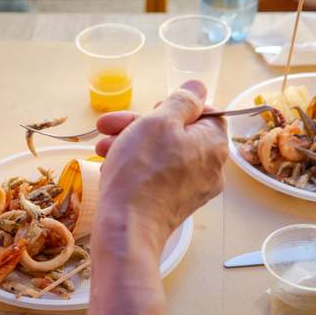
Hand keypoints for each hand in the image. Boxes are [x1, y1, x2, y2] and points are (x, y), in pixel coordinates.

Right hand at [92, 82, 227, 247]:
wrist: (126, 227)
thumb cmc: (142, 170)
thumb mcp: (160, 121)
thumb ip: (183, 100)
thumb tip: (199, 87)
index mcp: (214, 144)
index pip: (206, 113)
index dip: (177, 106)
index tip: (152, 109)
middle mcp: (210, 168)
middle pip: (179, 132)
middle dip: (140, 124)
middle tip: (109, 125)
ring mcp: (192, 189)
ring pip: (163, 153)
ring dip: (130, 143)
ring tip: (101, 146)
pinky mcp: (173, 205)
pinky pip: (157, 175)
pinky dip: (135, 165)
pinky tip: (110, 163)